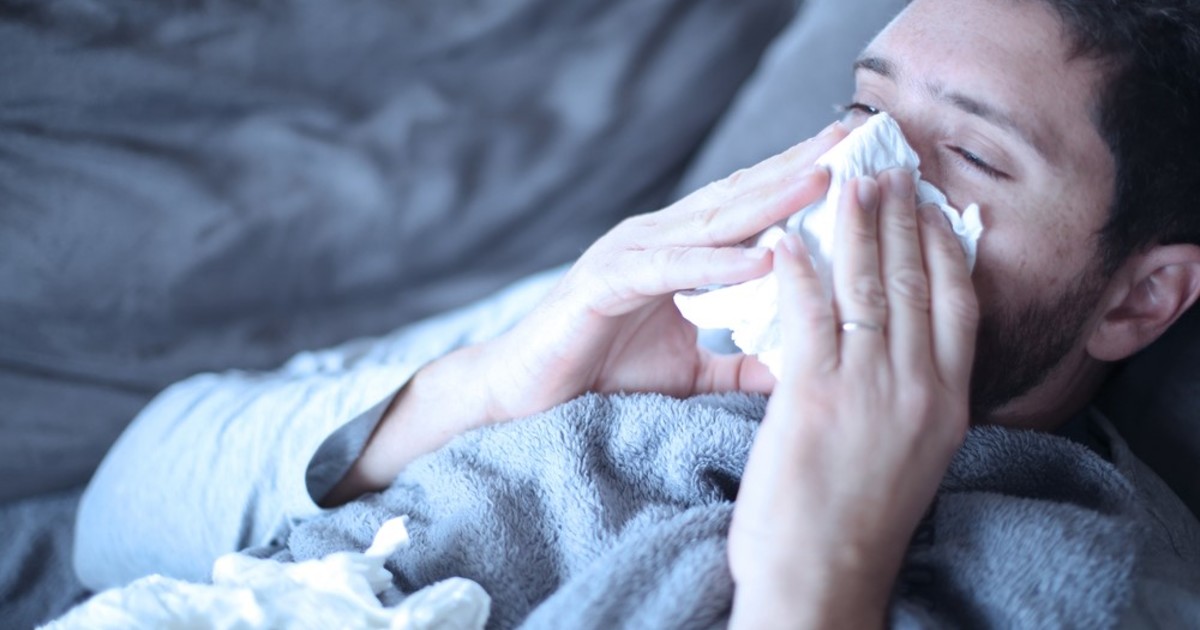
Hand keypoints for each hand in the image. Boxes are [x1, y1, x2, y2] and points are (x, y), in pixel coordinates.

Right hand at [476, 123, 845, 420]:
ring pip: (710, 223)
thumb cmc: (602, 375)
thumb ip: (736, 365)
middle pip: (737, 197)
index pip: (748, 208)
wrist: (524, 397)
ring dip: (768, 200)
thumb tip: (794, 372)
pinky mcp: (604, 283)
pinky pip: (669, 270)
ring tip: (822, 180)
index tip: (858, 166)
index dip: (798, 183)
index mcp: (678, 252)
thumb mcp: (688, 373)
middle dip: (795, 167)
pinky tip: (762, 258)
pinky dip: (717, 264)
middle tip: (853, 140)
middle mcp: (657, 240)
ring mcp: (629, 255)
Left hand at [727, 170, 978, 627]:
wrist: (824, 581)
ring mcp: (869, 388)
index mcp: (948, 401)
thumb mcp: (909, 454)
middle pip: (914, 280)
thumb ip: (910, 397)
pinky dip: (799, 268)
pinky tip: (787, 238)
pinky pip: (810, 313)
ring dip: (855, 224)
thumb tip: (902, 353)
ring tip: (846, 178)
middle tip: (886, 166)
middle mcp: (919, 387)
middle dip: (900, 216)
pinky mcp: (813, 396)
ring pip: (866, 285)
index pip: (956, 302)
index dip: (943, 244)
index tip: (930, 202)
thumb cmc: (857, 524)